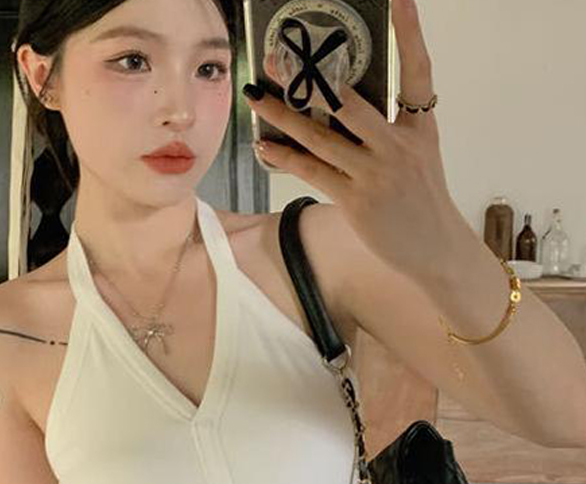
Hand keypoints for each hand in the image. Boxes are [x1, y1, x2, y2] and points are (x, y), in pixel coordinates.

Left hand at [244, 0, 465, 282]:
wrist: (435, 250)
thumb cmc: (421, 203)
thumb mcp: (416, 159)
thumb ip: (385, 134)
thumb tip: (338, 115)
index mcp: (419, 129)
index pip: (418, 73)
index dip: (410, 34)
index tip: (401, 0)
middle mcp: (398, 145)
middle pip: (349, 102)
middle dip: (310, 79)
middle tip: (278, 58)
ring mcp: (376, 173)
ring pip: (322, 136)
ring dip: (284, 115)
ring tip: (256, 96)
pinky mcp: (356, 200)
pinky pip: (313, 171)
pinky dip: (286, 157)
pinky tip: (264, 145)